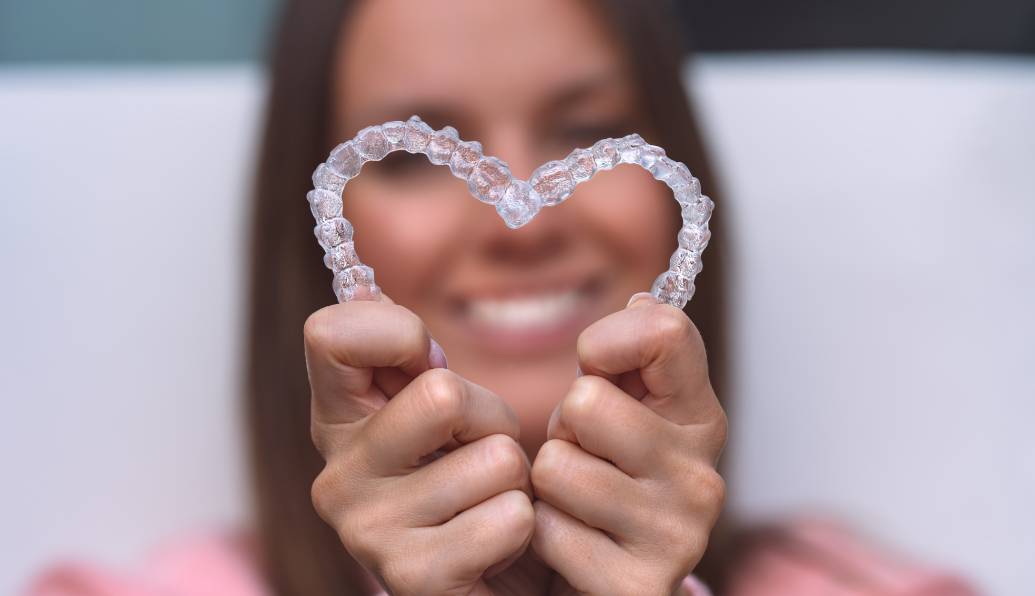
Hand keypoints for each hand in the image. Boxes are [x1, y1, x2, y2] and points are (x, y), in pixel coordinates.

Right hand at [304, 296, 547, 594]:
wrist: (499, 581)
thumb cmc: (472, 480)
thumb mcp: (443, 410)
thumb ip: (412, 356)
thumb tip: (366, 287)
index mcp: (337, 421)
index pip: (328, 335)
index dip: (397, 332)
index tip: (428, 364)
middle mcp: (336, 476)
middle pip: (441, 392)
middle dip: (491, 416)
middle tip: (482, 450)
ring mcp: (368, 532)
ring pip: (494, 458)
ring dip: (516, 478)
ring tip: (490, 501)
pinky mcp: (413, 578)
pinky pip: (511, 516)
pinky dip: (527, 526)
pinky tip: (498, 545)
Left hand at [530, 293, 727, 595]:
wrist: (602, 581)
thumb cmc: (606, 481)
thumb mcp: (620, 410)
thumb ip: (630, 357)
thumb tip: (643, 300)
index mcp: (701, 419)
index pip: (665, 332)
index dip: (607, 340)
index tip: (596, 366)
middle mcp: (702, 476)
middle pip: (586, 402)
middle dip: (563, 428)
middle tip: (582, 457)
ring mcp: (676, 535)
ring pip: (556, 466)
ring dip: (546, 486)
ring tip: (574, 502)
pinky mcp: (636, 585)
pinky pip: (545, 529)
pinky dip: (539, 536)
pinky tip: (570, 545)